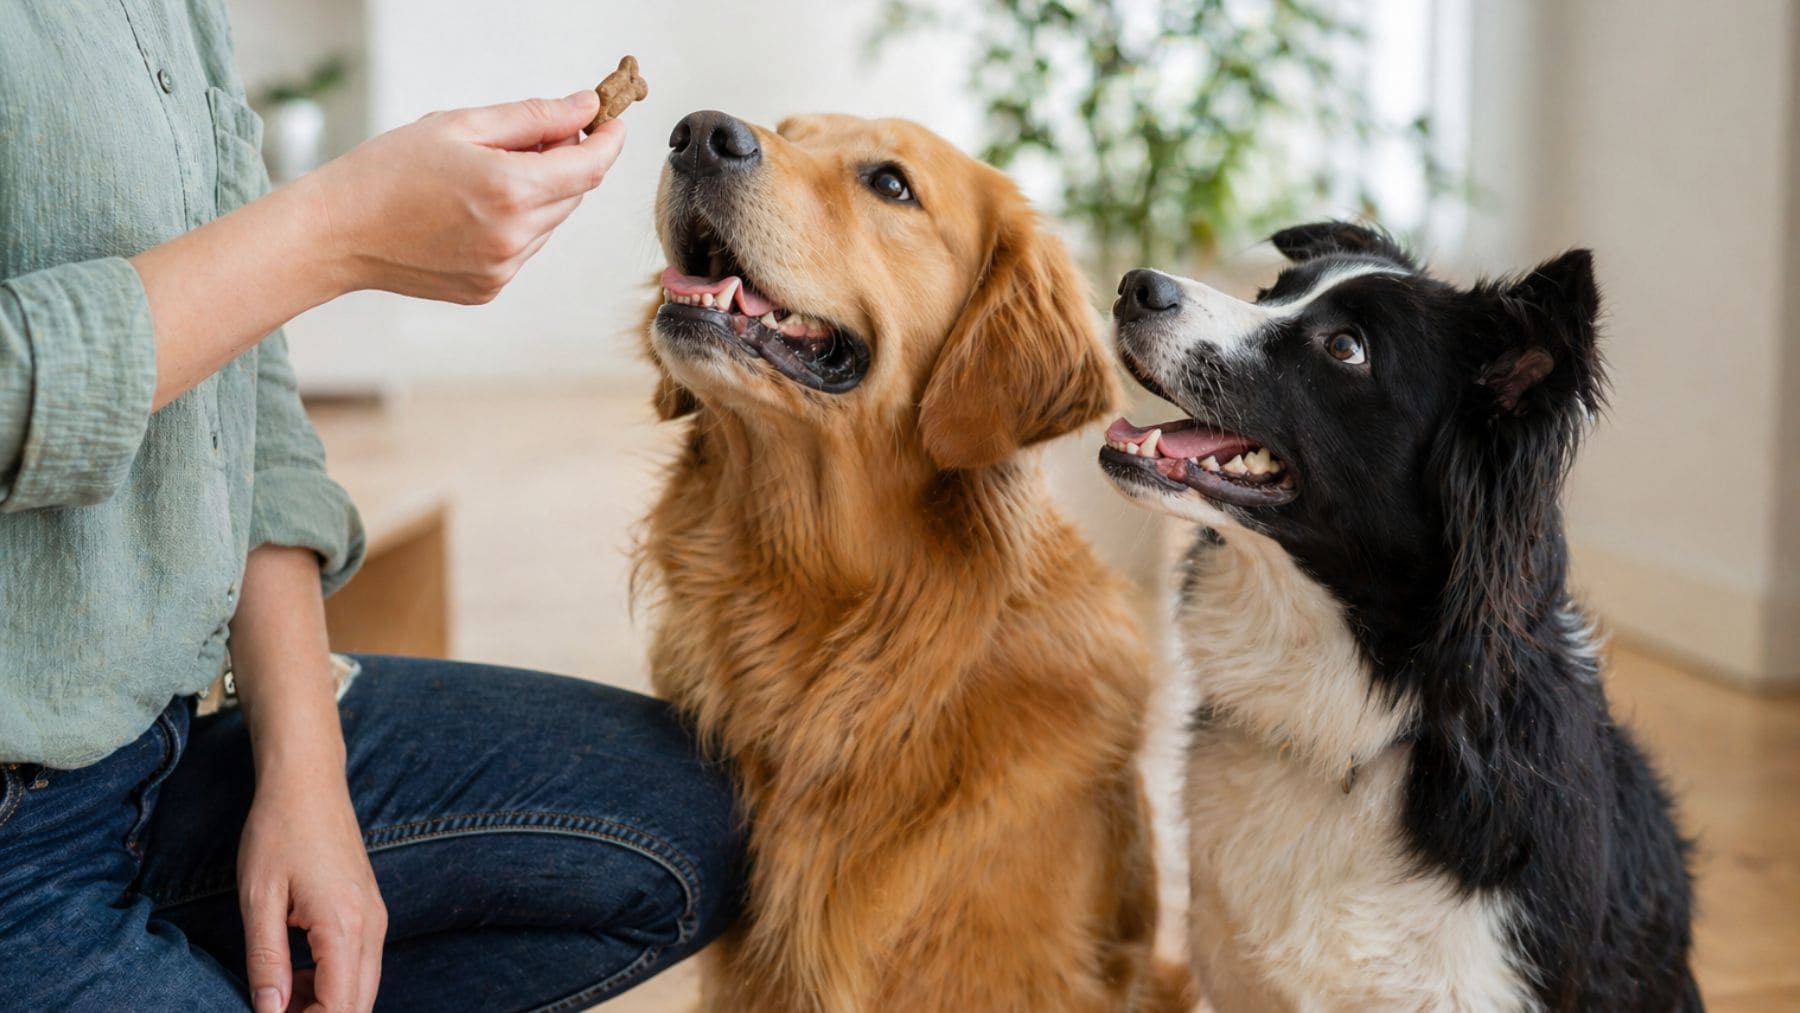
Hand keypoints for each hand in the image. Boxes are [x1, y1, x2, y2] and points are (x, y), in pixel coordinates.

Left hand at [238, 769, 386, 1012]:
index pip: (341, 1007)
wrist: (308, 781)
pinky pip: (360, 964)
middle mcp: (372, 927)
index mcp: (345, 927)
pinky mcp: (370, 910)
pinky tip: (295, 974)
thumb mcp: (259, 899)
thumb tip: (268, 1012)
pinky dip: (332, 982)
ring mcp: (376, 918)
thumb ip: (267, 961)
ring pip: (362, 987)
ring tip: (277, 998)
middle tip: (273, 1012)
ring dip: (325, 1004)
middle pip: (360, 1005)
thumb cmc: (278, 832)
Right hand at [305, 89, 625, 304]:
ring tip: (485, 175)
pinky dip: (514, 224)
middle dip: (566, 163)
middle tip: (534, 138)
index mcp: (510, 191)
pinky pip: (523, 248)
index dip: (608, 142)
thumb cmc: (386, 172)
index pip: (589, 166)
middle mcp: (515, 237)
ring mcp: (503, 269)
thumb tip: (585, 109)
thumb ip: (532, 118)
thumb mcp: (460, 126)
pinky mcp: (489, 289)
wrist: (337, 233)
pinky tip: (470, 211)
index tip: (613, 122)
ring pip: (550, 223)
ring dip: (538, 195)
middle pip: (573, 194)